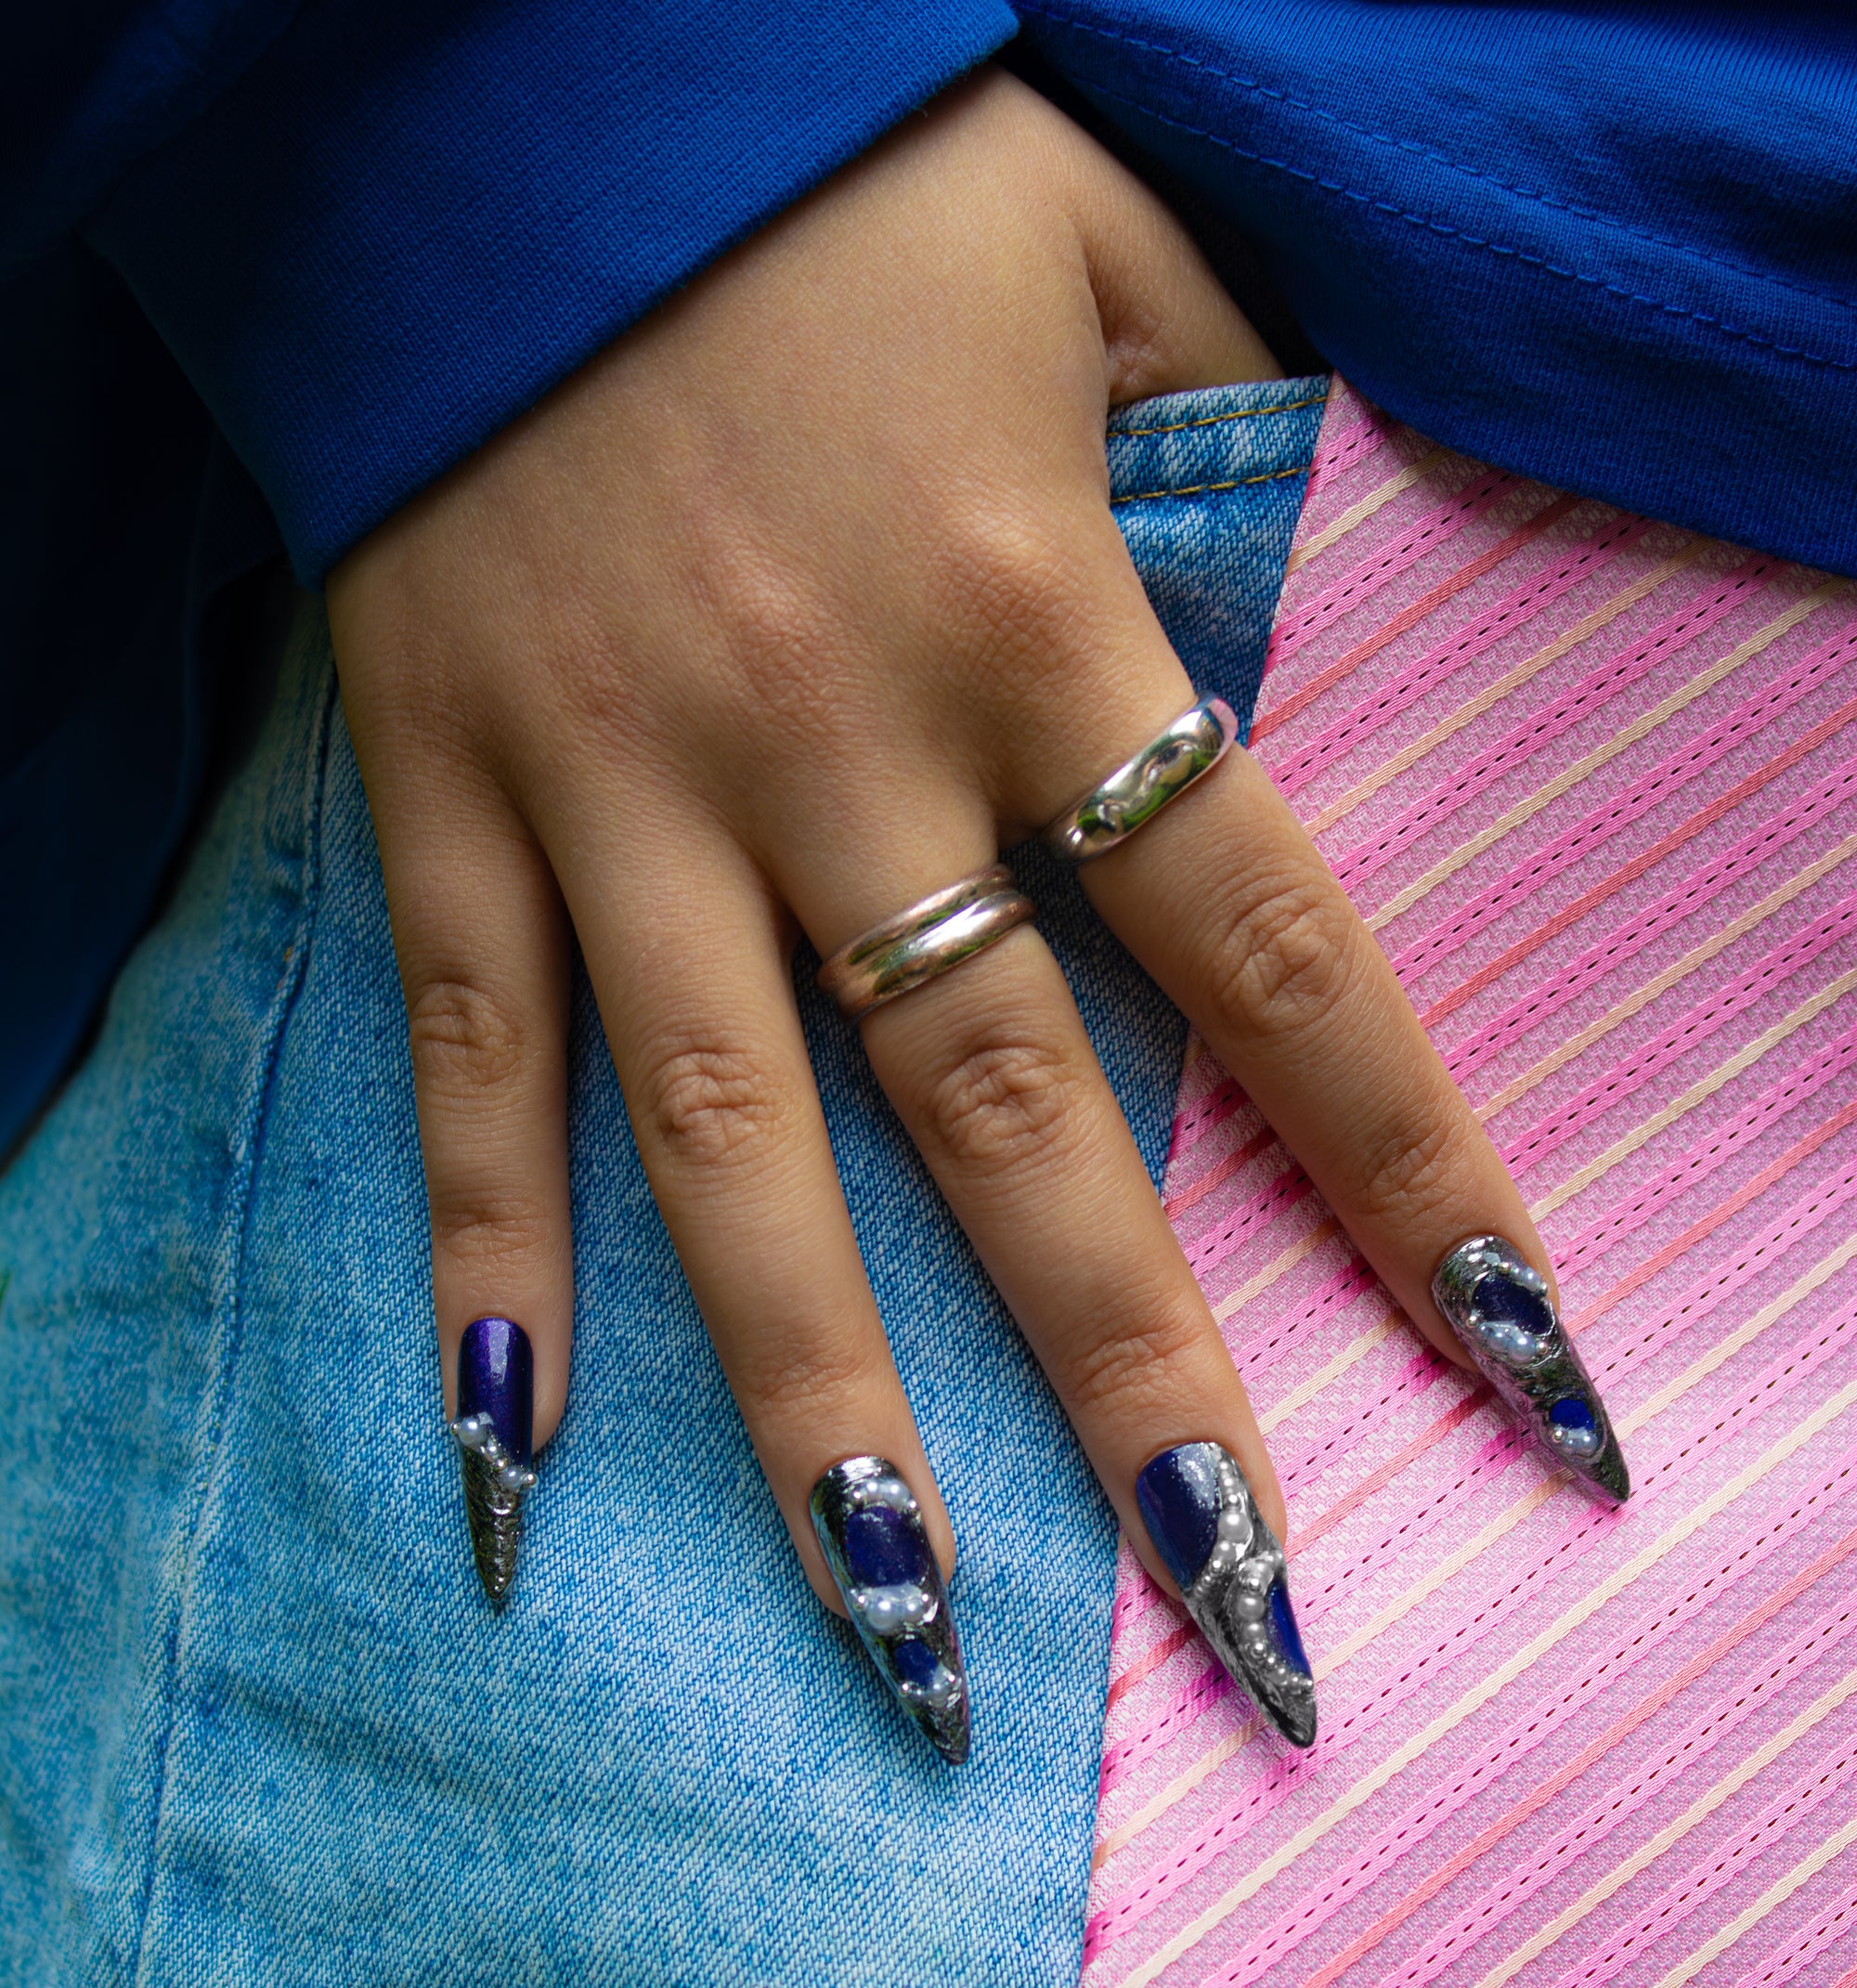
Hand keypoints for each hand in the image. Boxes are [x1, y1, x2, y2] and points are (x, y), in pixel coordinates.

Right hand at [328, 68, 1554, 1731]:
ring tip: (906, 1626)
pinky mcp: (451, 788)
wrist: (496, 100)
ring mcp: (621, 785)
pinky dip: (489, 1251)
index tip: (1521, 1374)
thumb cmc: (829, 170)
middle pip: (1015, 1108)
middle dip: (1137, 1371)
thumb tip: (1330, 603)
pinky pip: (471, 1054)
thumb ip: (1240, 436)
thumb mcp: (1102, 253)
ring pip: (735, 1139)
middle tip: (1245, 1610)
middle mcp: (831, 740)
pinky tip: (518, 1446)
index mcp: (1025, 606)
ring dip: (821, 1395)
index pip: (1270, 946)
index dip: (1408, 1172)